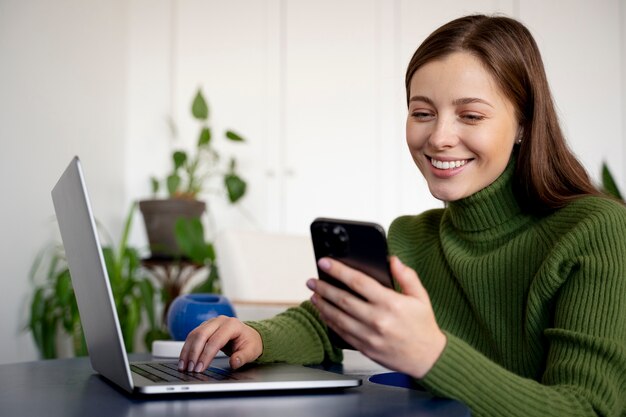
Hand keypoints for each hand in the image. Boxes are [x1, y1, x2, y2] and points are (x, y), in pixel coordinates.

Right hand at [178, 315, 262, 372]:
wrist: (249, 335)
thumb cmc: (250, 343)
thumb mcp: (251, 351)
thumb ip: (243, 357)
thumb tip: (234, 362)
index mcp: (232, 325)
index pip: (215, 340)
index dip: (206, 355)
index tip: (200, 368)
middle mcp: (220, 321)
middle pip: (201, 335)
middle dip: (194, 353)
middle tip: (190, 369)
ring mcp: (211, 323)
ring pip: (194, 334)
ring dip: (187, 351)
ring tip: (183, 366)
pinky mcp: (205, 327)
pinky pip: (192, 336)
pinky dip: (187, 348)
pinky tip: (184, 360)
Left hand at [307, 256, 445, 378]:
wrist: (427, 358)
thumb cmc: (423, 326)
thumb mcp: (420, 297)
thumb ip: (406, 276)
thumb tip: (392, 260)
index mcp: (390, 303)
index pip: (358, 282)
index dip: (339, 270)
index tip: (325, 263)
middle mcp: (378, 319)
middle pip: (343, 299)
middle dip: (324, 287)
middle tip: (312, 280)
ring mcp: (369, 335)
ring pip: (338, 317)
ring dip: (323, 305)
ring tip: (314, 295)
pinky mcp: (364, 348)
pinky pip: (341, 333)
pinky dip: (330, 322)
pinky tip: (324, 313)